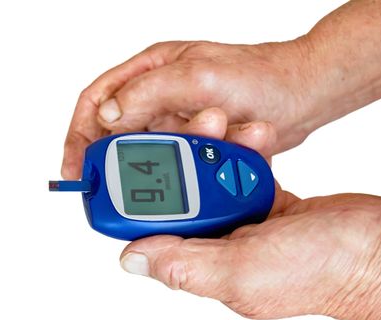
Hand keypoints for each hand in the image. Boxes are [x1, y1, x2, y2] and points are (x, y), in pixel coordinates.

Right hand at [61, 0, 380, 180]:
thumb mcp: (201, 78)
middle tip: (111, 189)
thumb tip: (108, 115)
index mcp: (152, 69)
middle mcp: (160, 91)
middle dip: (112, 158)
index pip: (98, 99)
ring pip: (148, 148)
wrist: (304, 95)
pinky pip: (173, 157)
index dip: (80, 133)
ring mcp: (178, 115)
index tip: (77, 166)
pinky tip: (185, 178)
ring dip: (152, 167)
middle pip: (117, 129)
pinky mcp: (197, 135)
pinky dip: (174, 170)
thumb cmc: (262, 76)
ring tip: (165, 179)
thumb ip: (150, 92)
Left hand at [119, 109, 380, 319]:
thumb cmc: (320, 272)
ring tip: (231, 124)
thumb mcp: (242, 272)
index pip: (158, 229)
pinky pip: (247, 170)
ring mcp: (248, 222)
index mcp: (206, 265)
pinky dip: (248, 150)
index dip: (146, 194)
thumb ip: (185, 265)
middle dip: (188, 156)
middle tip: (200, 124)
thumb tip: (132, 259)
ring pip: (217, 176)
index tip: (144, 158)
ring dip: (220, 147)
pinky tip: (256, 133)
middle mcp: (222, 244)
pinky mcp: (270, 202)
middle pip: (187, 195)